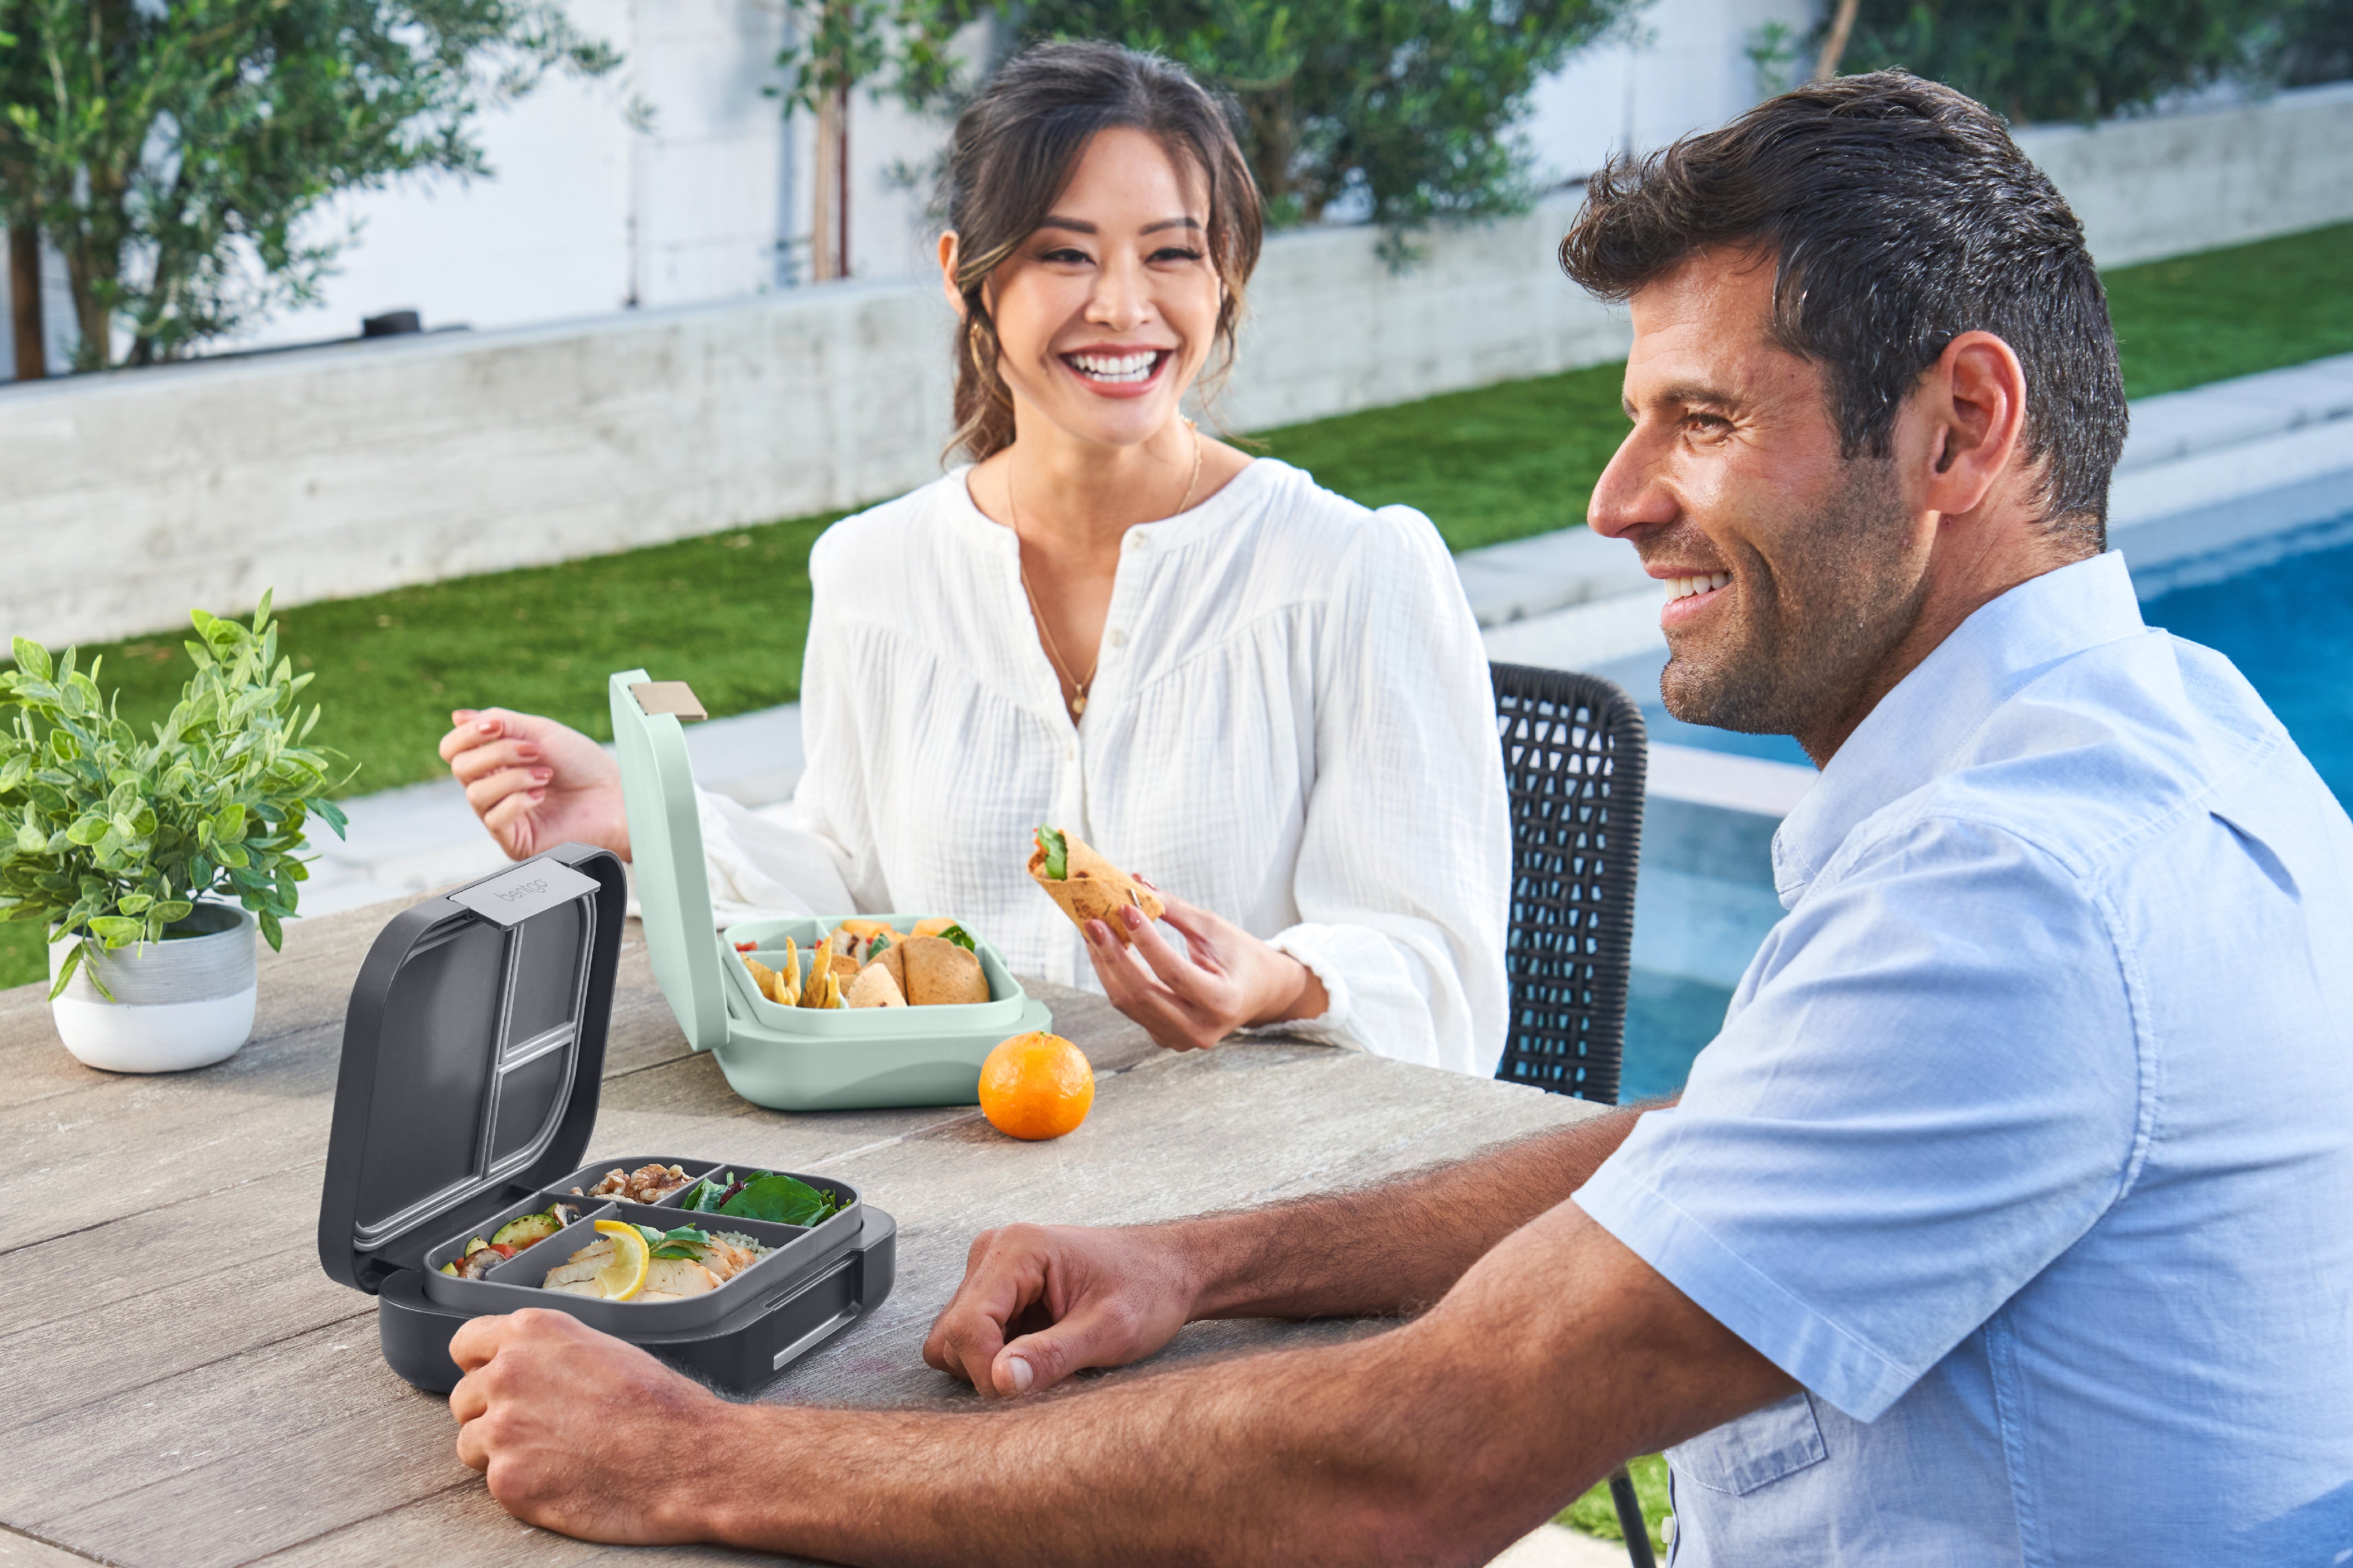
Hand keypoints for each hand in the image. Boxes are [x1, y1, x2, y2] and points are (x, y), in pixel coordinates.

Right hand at [438, 708, 628, 861]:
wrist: (615, 797)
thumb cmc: (583, 765)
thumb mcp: (540, 732)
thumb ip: (500, 722)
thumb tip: (457, 716)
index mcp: (493, 763)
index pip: (454, 749)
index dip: (466, 735)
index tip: (495, 726)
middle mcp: (492, 789)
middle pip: (460, 768)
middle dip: (497, 753)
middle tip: (534, 751)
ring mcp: (501, 816)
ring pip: (476, 794)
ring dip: (513, 777)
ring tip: (545, 774)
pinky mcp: (514, 840)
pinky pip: (495, 819)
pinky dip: (518, 800)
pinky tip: (541, 795)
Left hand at [449, 1310, 726, 1542]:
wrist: (685, 1458)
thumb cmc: (659, 1406)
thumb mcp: (605, 1350)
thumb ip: (552, 1355)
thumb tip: (529, 1370)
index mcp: (534, 1332)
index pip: (466, 1344)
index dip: (481, 1366)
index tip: (493, 1382)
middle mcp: (508, 1372)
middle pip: (464, 1397)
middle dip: (492, 1413)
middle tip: (536, 1429)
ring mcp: (503, 1427)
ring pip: (471, 1443)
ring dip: (501, 1452)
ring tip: (552, 1456)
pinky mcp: (506, 1479)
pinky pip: (494, 1482)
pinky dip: (522, 1485)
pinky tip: (561, 1479)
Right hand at [923, 1222, 1203, 1397]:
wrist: (1170, 1270)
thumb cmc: (1149, 1291)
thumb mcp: (1111, 1330)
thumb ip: (1053, 1356)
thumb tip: (999, 1383)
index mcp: (1018, 1249)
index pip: (967, 1327)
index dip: (989, 1373)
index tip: (1030, 1392)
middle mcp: (992, 1252)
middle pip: (951, 1337)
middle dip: (990, 1370)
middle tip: (1050, 1375)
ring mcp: (989, 1270)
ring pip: (954, 1342)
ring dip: (993, 1366)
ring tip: (1051, 1360)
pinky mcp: (995, 1291)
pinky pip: (971, 1339)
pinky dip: (999, 1358)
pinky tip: (1042, 1351)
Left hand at [1085, 888, 1329, 1052]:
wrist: (1259, 993)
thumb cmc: (1241, 956)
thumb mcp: (1215, 929)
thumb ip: (1175, 910)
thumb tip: (1136, 884)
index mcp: (1222, 1002)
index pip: (1174, 972)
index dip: (1146, 941)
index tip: (1125, 909)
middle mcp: (1200, 1030)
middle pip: (1143, 993)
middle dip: (1113, 955)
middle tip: (1093, 923)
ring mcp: (1180, 1039)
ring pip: (1129, 1004)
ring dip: (1106, 966)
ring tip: (1093, 934)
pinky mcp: (1165, 1038)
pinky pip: (1132, 1009)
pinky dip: (1115, 979)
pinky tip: (1106, 953)